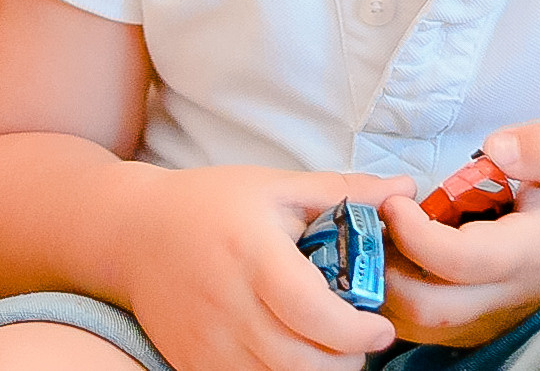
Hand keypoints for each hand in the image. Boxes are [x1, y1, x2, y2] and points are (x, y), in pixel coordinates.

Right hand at [125, 165, 412, 370]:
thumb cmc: (208, 204)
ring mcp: (208, 341)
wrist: (131, 232)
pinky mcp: (194, 363)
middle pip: (303, 364)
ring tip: (324, 346)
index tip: (380, 327)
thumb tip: (408, 190)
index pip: (313, 313)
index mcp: (253, 253)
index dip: (357, 332)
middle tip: (357, 339)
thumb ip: (344, 193)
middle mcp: (228, 303)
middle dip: (346, 360)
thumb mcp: (275, 187)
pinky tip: (287, 353)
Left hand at [381, 123, 539, 347]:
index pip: (457, 261)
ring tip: (380, 236)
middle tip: (376, 220)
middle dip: (384, 264)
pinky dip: (391, 294)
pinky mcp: (470, 330)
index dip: (414, 232)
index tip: (398, 199)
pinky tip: (393, 254)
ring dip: (381, 282)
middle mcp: (502, 301)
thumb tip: (496, 148)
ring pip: (413, 324)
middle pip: (425, 306)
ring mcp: (485, 323)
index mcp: (525, 257)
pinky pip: (417, 326)